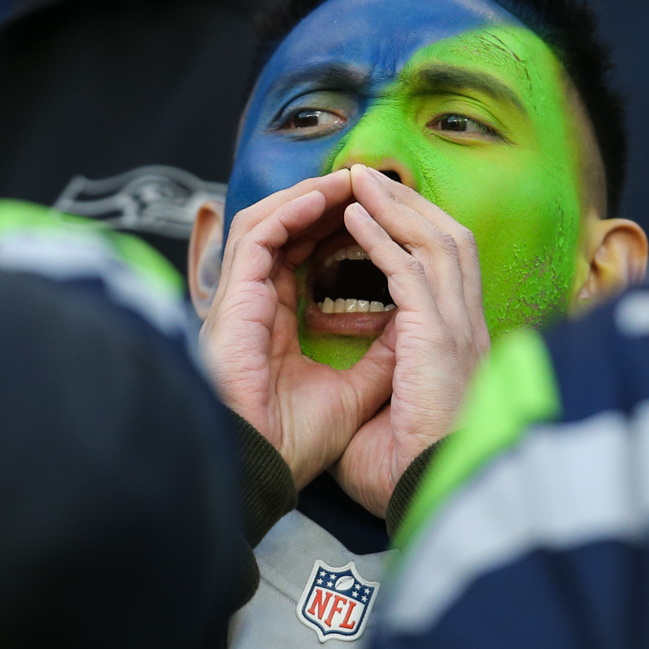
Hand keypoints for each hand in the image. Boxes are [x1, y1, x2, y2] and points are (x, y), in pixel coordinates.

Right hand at [200, 169, 396, 487]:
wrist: (268, 468)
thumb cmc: (297, 442)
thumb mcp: (357, 388)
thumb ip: (382, 351)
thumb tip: (416, 316)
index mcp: (273, 325)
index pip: (300, 257)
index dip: (334, 229)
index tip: (373, 211)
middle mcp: (252, 304)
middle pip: (283, 232)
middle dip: (323, 201)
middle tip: (364, 181)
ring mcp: (238, 299)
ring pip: (267, 222)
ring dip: (307, 196)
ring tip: (349, 180)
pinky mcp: (232, 298)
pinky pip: (257, 236)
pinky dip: (290, 211)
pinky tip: (324, 197)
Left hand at [333, 165, 488, 517]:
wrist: (428, 500)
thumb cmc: (408, 473)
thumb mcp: (391, 415)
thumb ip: (380, 384)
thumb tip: (347, 381)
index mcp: (460, 347)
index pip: (446, 271)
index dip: (414, 234)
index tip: (379, 213)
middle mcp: (467, 330)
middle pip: (450, 241)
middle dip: (409, 203)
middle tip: (369, 176)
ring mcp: (459, 330)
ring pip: (438, 242)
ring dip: (396, 206)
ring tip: (359, 179)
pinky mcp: (439, 337)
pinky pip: (410, 270)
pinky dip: (382, 237)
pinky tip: (354, 216)